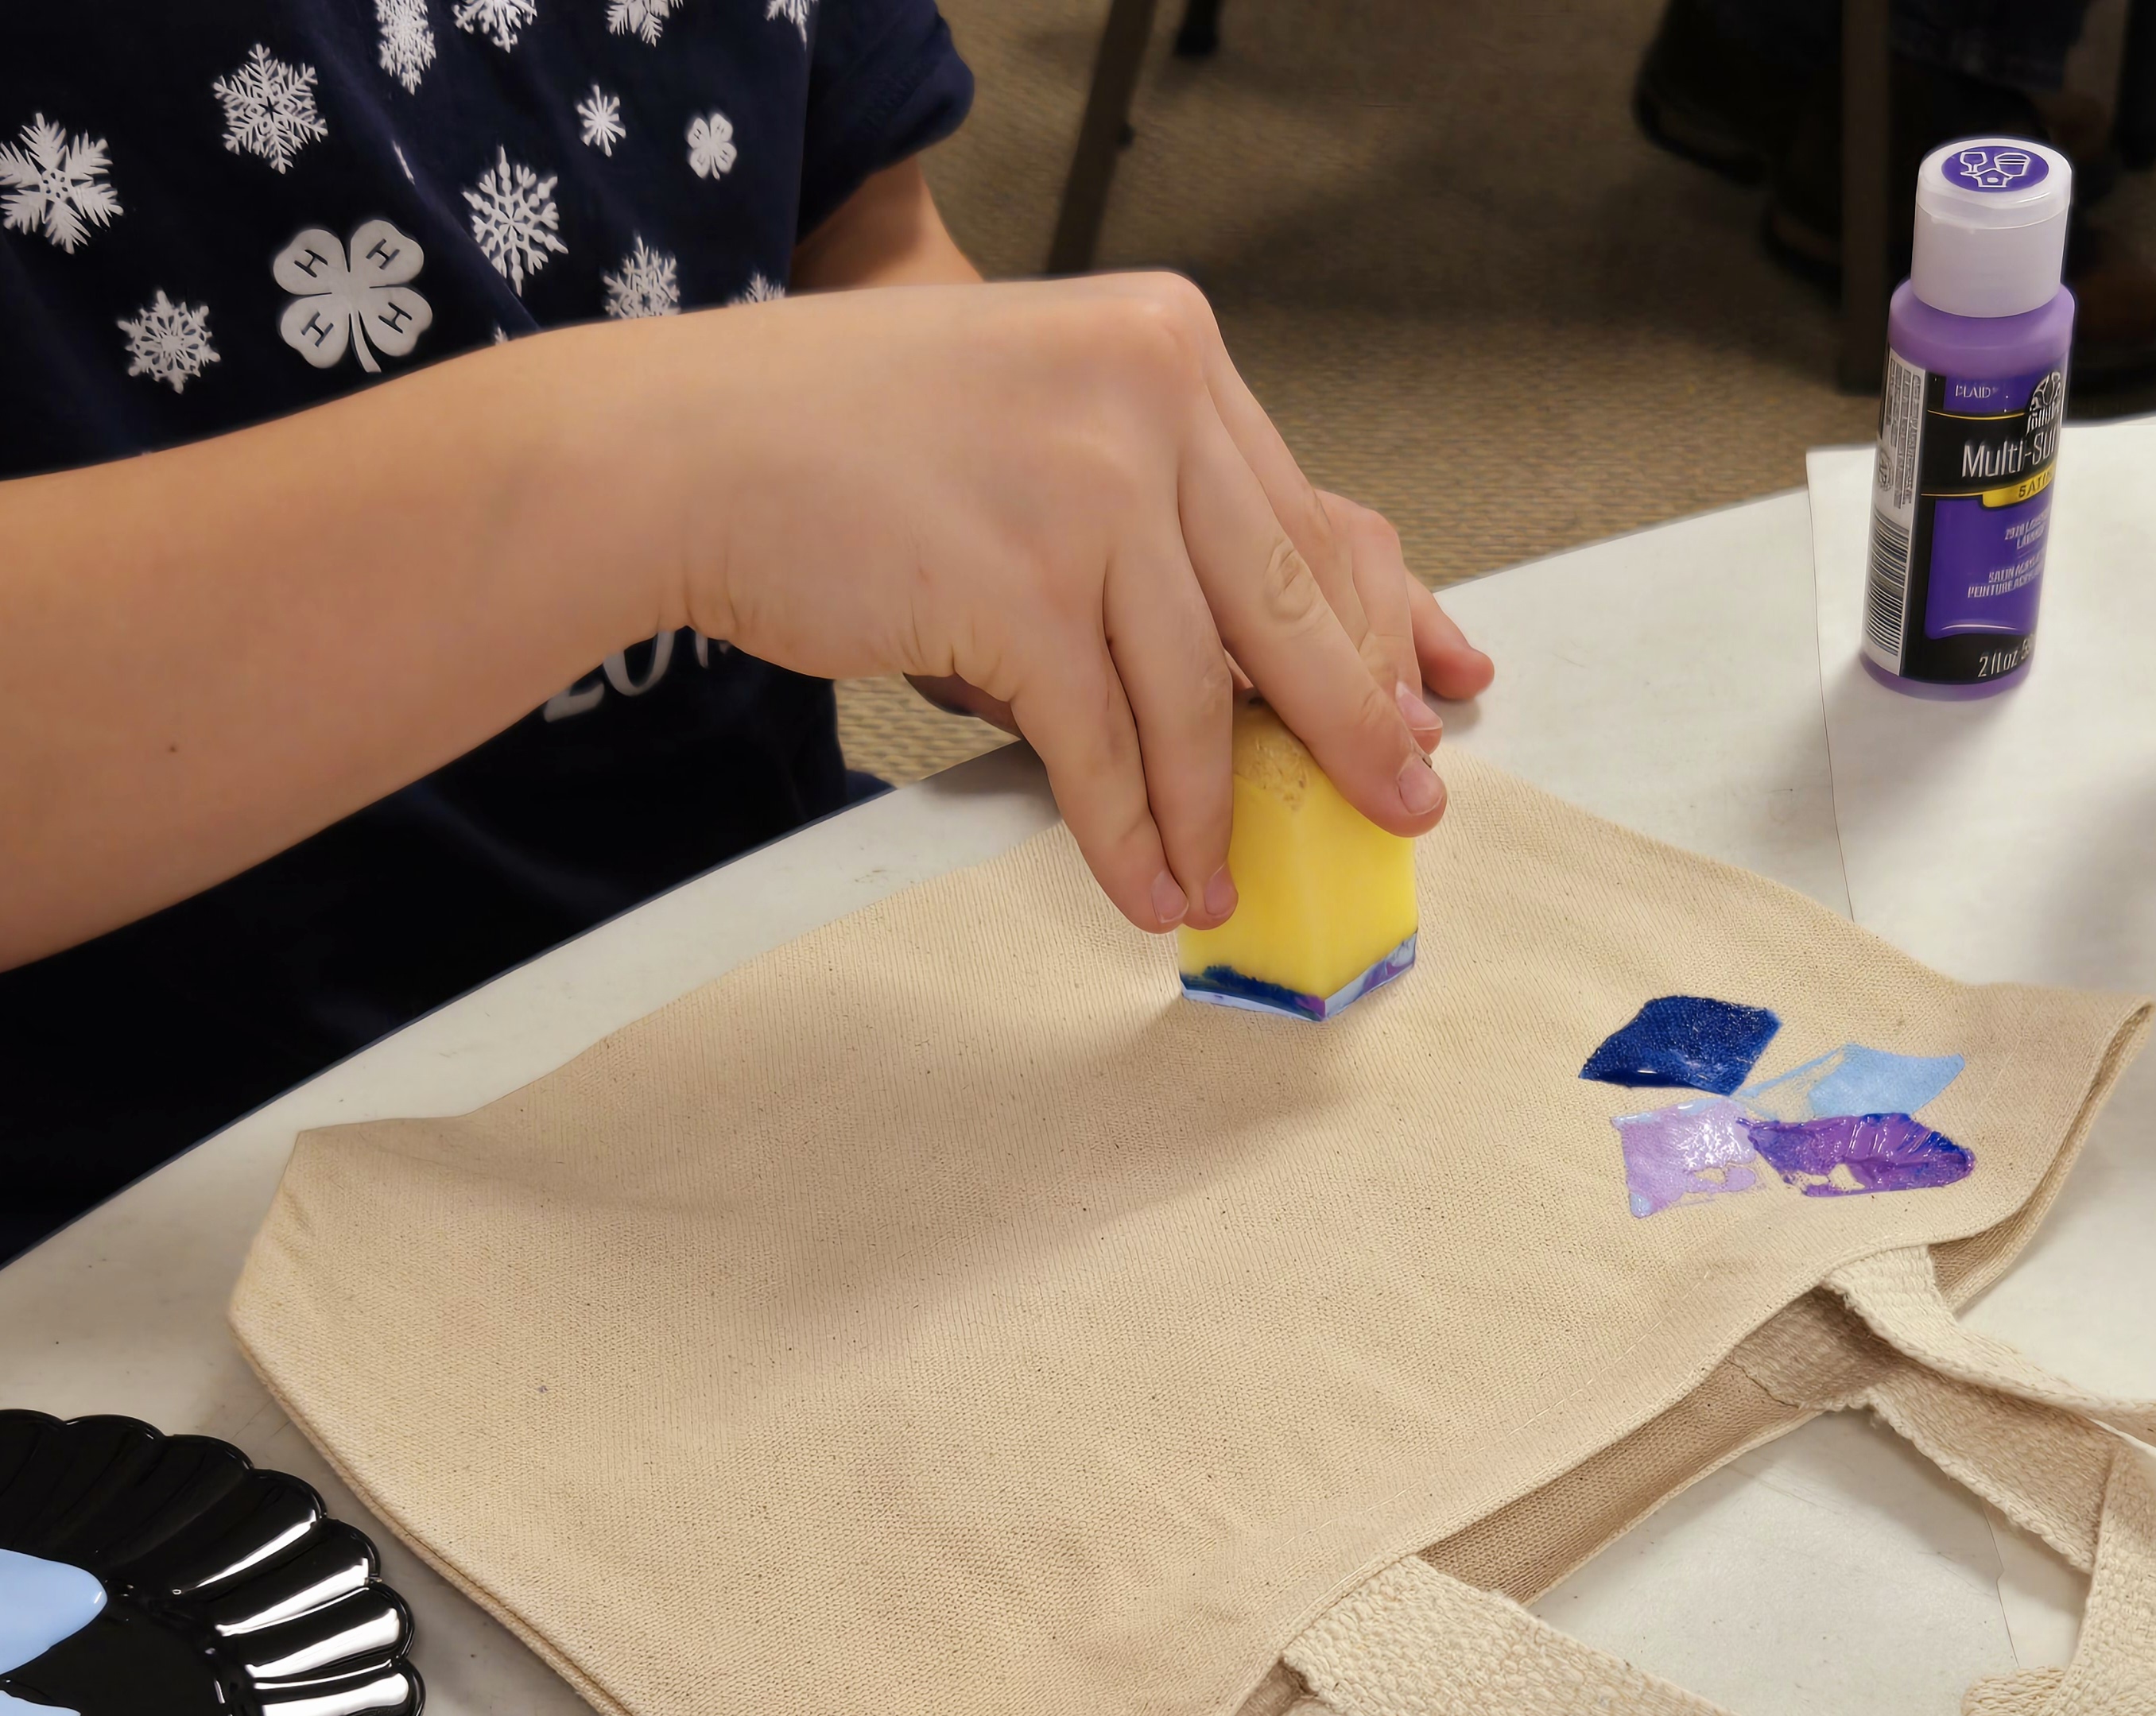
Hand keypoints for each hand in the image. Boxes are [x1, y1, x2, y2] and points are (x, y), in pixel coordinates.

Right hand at [658, 274, 1493, 933]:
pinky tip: (1149, 886)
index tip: (1431, 690)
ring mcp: (1085, 488)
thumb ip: (1152, 507)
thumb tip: (1250, 659)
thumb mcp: (1038, 423)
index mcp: (1167, 348)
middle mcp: (1146, 397)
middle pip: (1291, 603)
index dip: (1382, 625)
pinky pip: (1104, 744)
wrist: (681, 445)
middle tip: (1400, 802)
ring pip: (1197, 694)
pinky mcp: (1019, 584)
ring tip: (1223, 880)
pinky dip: (1129, 832)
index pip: (1313, 515)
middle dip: (1349, 727)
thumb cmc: (843, 441)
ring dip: (1212, 811)